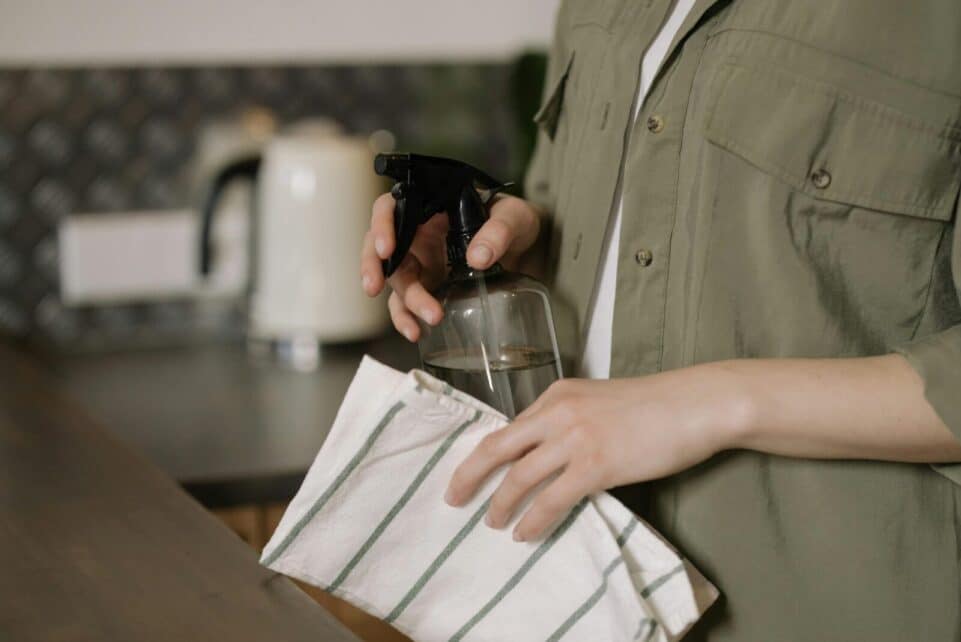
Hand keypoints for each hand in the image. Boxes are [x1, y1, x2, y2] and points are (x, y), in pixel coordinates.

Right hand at [359, 193, 542, 341]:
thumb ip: (499, 231)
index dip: (381, 225)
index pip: (391, 208)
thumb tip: (477, 257)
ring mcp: (421, 263)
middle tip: (374, 287)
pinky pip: (406, 305)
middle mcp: (418, 234)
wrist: (527, 248)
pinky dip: (407, 319)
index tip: (387, 248)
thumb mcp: (514, 217)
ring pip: (396, 281)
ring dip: (405, 302)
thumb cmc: (515, 221)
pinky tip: (417, 332)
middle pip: (381, 247)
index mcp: (429, 208)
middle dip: (374, 268)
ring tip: (428, 320)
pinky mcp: (428, 288)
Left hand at [443, 364, 753, 540]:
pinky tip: (524, 533)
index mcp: (557, 393)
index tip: (471, 472)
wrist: (695, 404)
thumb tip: (547, 453)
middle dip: (469, 475)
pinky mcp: (595, 465)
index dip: (486, 454)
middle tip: (453, 498)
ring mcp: (574, 438)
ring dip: (499, 504)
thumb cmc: (654, 405)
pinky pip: (551, 500)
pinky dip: (532, 520)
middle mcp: (557, 412)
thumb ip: (570, 419)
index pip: (510, 427)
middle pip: (498, 447)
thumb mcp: (600, 400)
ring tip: (491, 523)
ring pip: (519, 477)